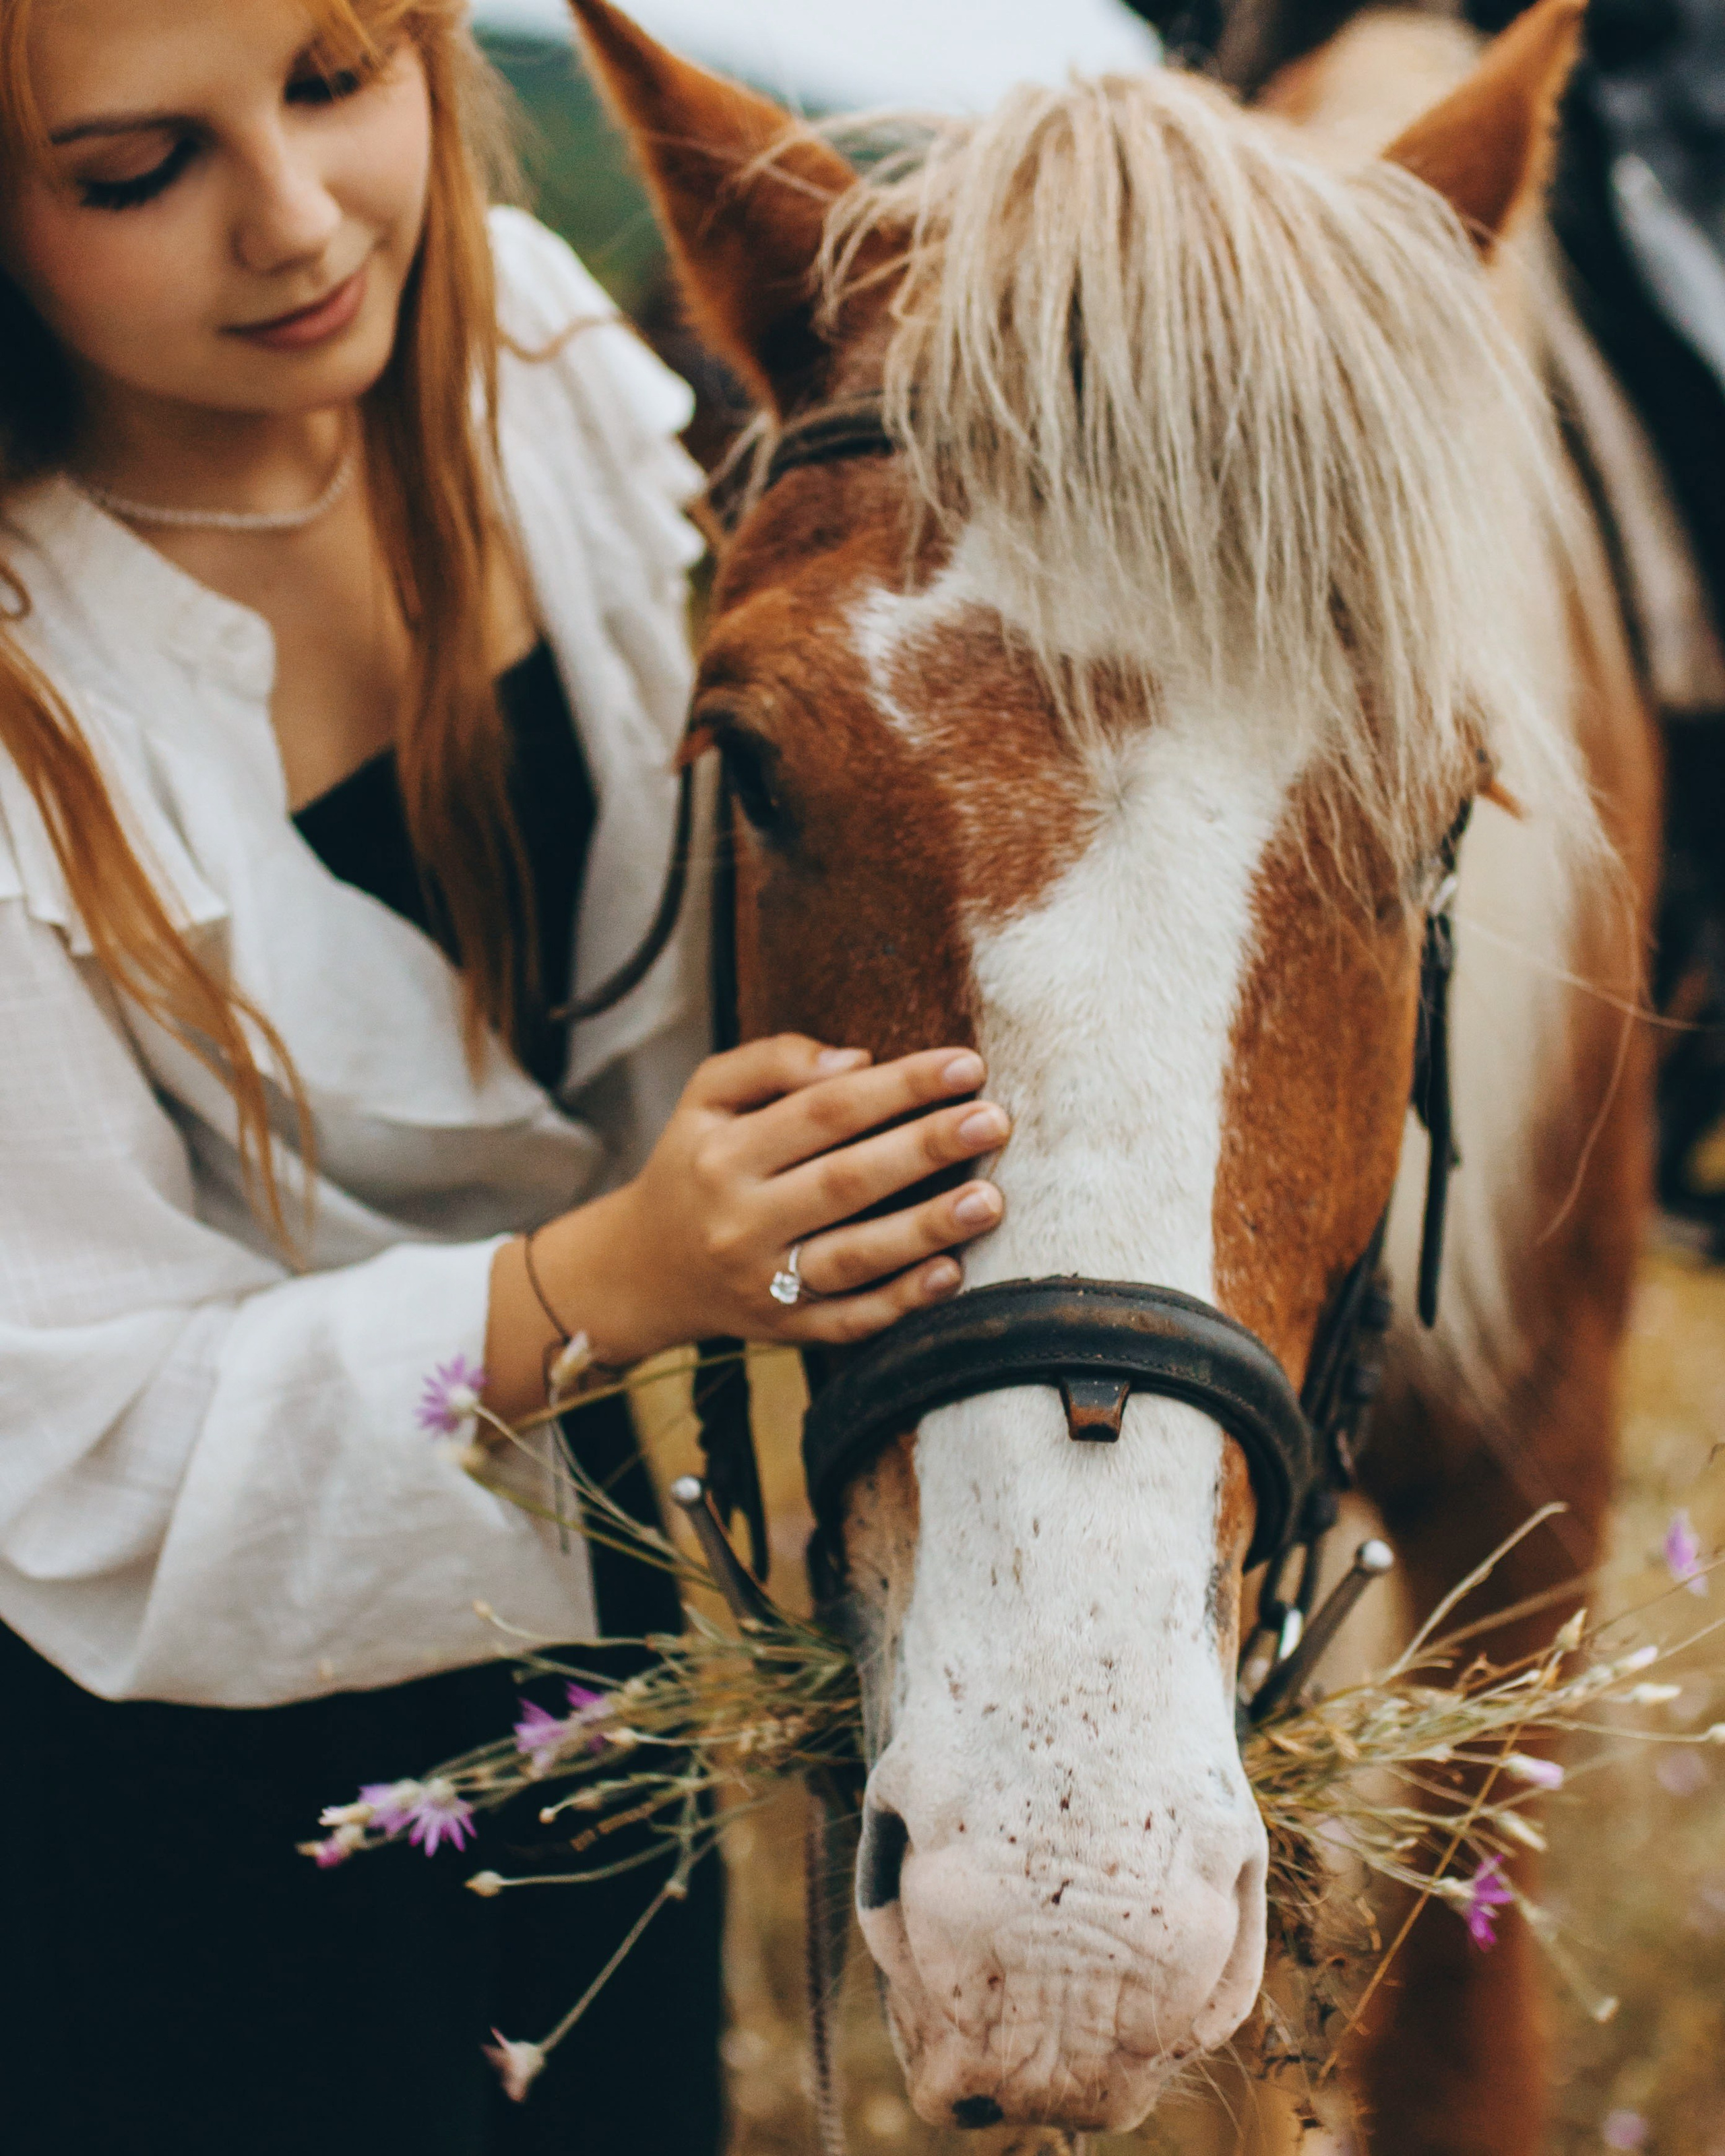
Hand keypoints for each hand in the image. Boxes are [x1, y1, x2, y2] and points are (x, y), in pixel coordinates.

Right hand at [487, 1036, 1008, 1408]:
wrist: (643, 1269)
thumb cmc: (695, 1163)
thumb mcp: (707, 1096)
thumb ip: (773, 1061)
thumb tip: (857, 1059)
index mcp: (724, 1154)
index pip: (823, 1110)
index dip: (898, 1086)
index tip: (966, 1066)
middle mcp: (741, 1221)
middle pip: (845, 1181)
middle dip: (926, 1148)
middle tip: (994, 1121)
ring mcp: (762, 1283)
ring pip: (853, 1257)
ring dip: (926, 1229)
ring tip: (989, 1200)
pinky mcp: (784, 1330)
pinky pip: (848, 1321)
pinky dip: (900, 1302)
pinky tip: (951, 1276)